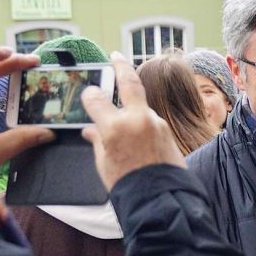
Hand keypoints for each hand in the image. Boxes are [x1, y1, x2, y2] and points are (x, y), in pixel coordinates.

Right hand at [81, 51, 185, 190]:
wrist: (160, 199)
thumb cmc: (128, 185)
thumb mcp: (104, 164)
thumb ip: (97, 141)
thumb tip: (91, 130)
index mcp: (115, 127)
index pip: (96, 99)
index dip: (90, 96)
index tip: (89, 95)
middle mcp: (137, 119)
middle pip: (130, 82)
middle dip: (121, 65)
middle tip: (116, 56)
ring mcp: (155, 122)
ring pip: (141, 106)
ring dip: (133, 108)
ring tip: (126, 119)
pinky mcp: (167, 130)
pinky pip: (151, 121)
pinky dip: (143, 124)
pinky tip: (139, 137)